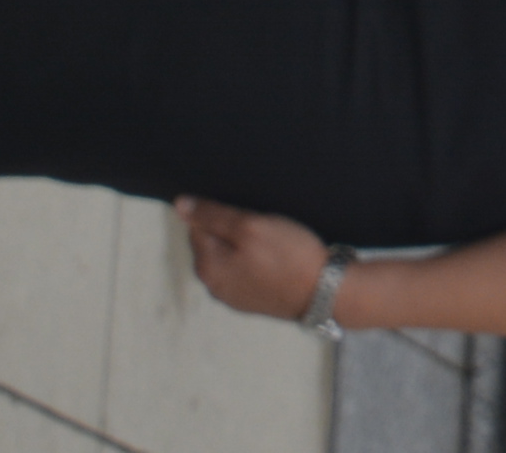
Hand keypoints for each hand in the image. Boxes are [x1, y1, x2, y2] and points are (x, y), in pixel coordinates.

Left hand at [176, 196, 336, 321]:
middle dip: (230, 229)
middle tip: (261, 222)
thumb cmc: (288, 256)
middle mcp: (214, 286)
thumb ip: (212, 215)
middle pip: (212, 243)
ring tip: (271, 238)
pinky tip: (276, 256)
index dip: (219, 212)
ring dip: (243, 245)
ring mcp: (233, 297)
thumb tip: (180, 205)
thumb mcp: (250, 226)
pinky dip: (255, 260)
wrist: (325, 292)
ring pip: (230, 257)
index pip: (196, 226)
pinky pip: (245, 271)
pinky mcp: (253, 301)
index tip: (245, 211)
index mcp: (207, 267)